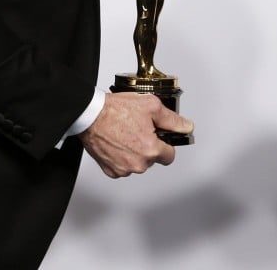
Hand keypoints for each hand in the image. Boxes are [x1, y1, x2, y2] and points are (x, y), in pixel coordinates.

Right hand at [78, 92, 193, 177]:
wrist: (90, 115)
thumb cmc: (115, 110)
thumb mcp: (151, 106)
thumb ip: (172, 120)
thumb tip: (186, 126)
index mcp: (151, 150)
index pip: (170, 156)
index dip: (166, 144)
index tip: (159, 137)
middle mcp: (138, 164)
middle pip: (152, 159)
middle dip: (149, 146)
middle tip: (139, 129)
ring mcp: (123, 169)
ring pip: (137, 163)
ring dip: (135, 152)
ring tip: (126, 134)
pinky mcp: (110, 171)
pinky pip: (123, 167)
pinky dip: (121, 157)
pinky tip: (117, 142)